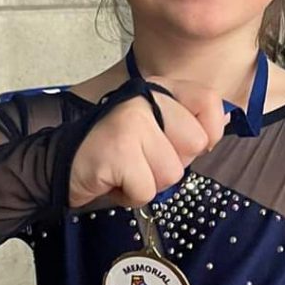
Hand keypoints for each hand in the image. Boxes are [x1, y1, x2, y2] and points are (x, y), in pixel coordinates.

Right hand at [69, 79, 226, 207]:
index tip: (187, 145)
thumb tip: (222, 123)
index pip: (209, 100)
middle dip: (172, 164)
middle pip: (195, 144)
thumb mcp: (155, 130)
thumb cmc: (116, 153)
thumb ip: (187, 124)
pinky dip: (131, 195)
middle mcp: (145, 97)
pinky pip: (148, 190)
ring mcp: (131, 121)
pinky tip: (113, 180)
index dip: (210, 131)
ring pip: (173, 173)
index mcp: (159, 88)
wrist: (61, 165)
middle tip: (141, 158)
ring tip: (126, 170)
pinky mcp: (119, 150)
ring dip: (150, 182)